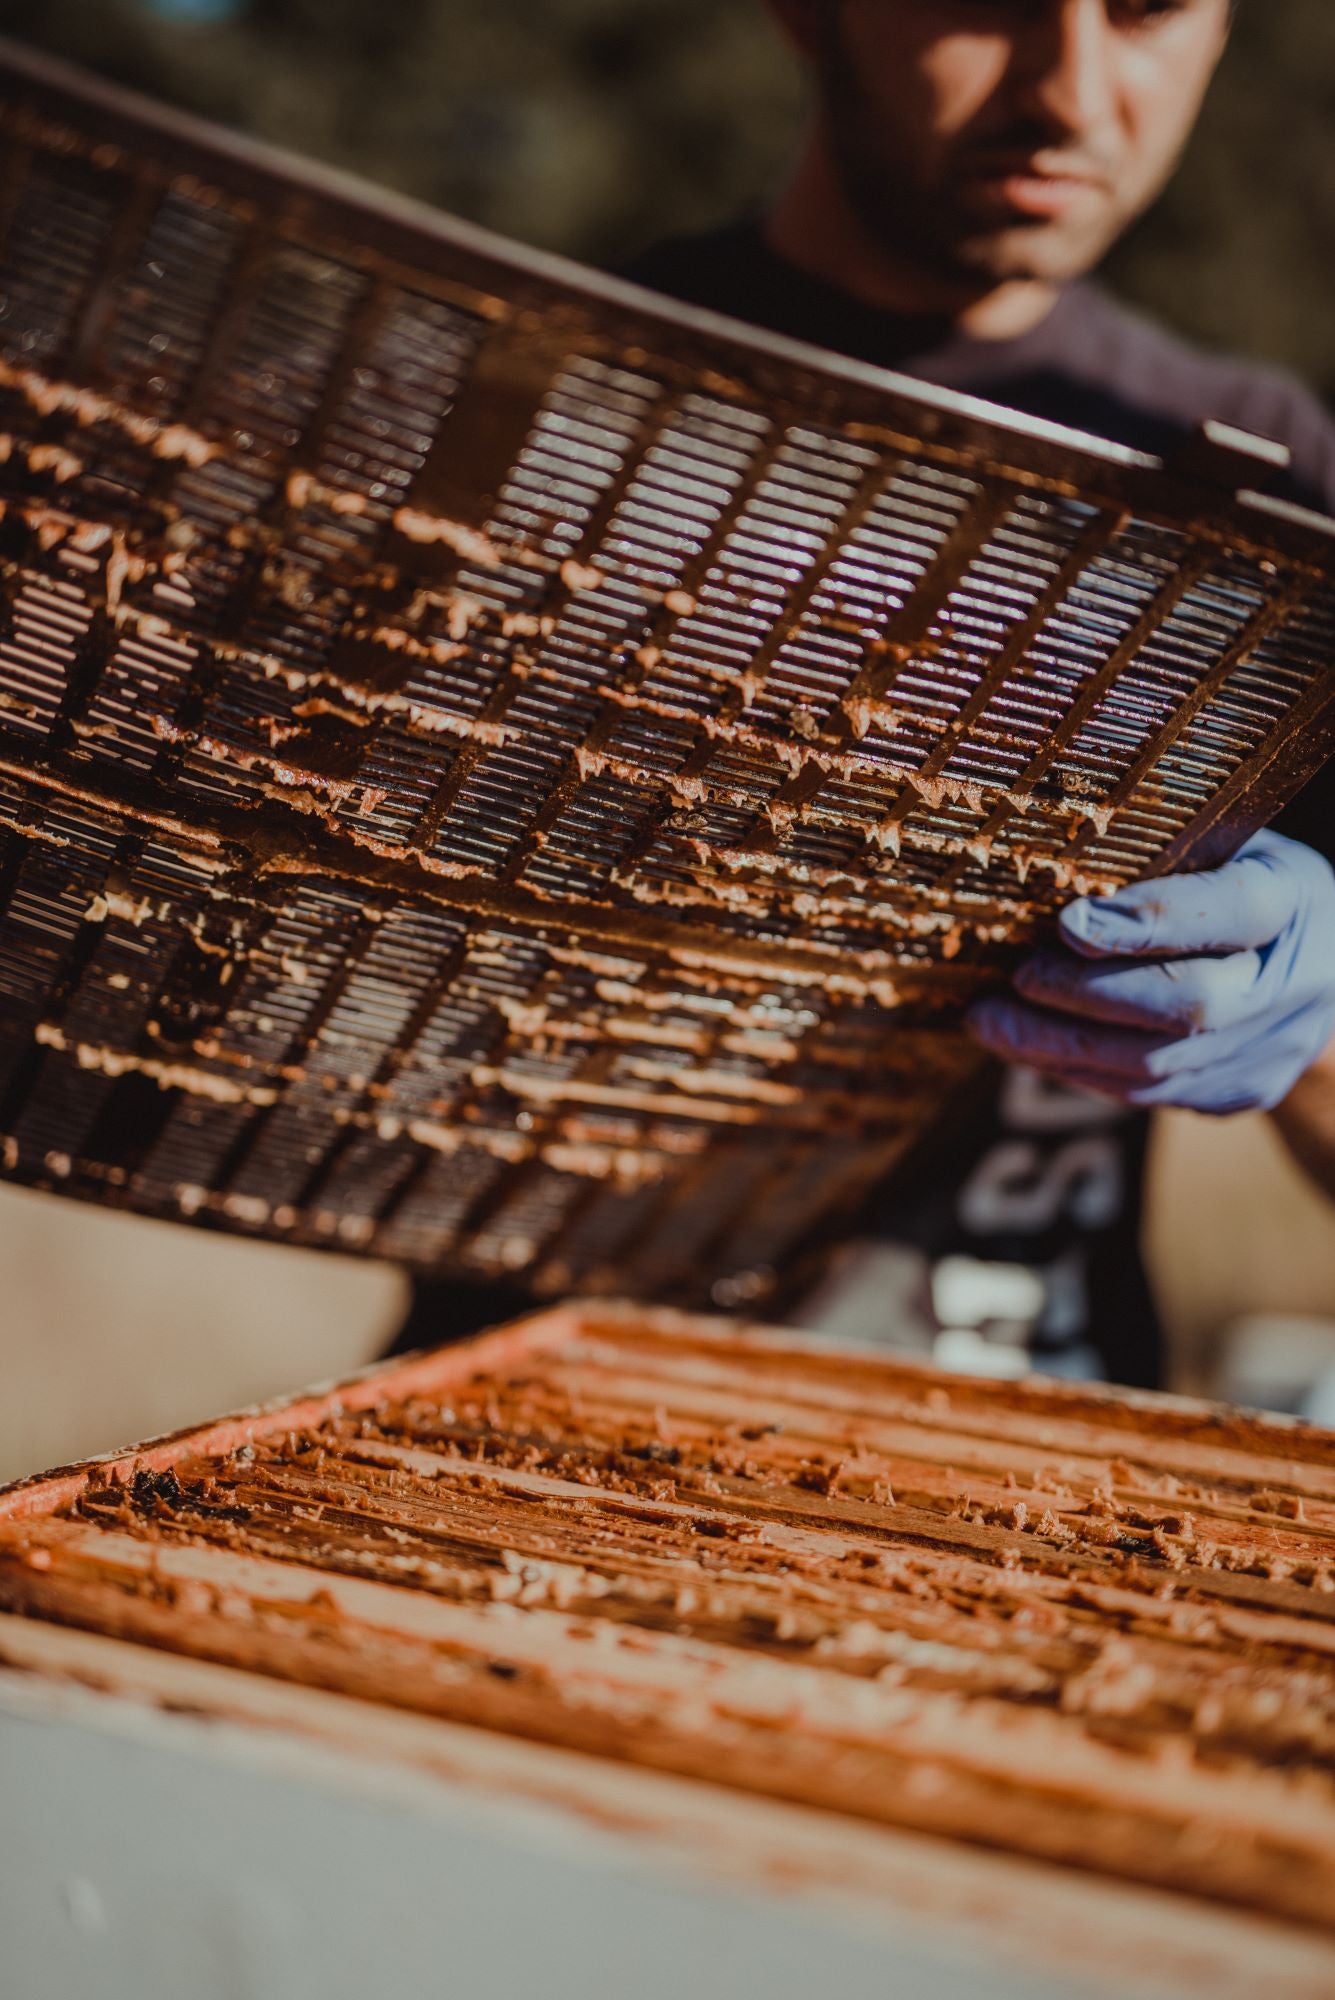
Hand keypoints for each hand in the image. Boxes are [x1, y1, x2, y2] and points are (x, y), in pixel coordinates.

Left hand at [967, 831, 1334, 1115]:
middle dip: (1085, 997)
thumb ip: (1163, 858)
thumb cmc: (1242, 883)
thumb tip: (1058, 887)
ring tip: (992, 1022)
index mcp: (1295, 897)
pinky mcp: (1241, 1092)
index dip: (1149, 921)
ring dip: (1061, 1047)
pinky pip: (1150, 1093)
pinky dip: (1081, 1070)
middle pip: (1189, 1005)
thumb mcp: (1222, 845)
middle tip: (1012, 981)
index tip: (1067, 922)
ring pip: (1158, 1065)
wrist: (1322, 967)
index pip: (1232, 909)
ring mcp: (1273, 1048)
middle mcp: (1296, 982)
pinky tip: (1031, 1046)